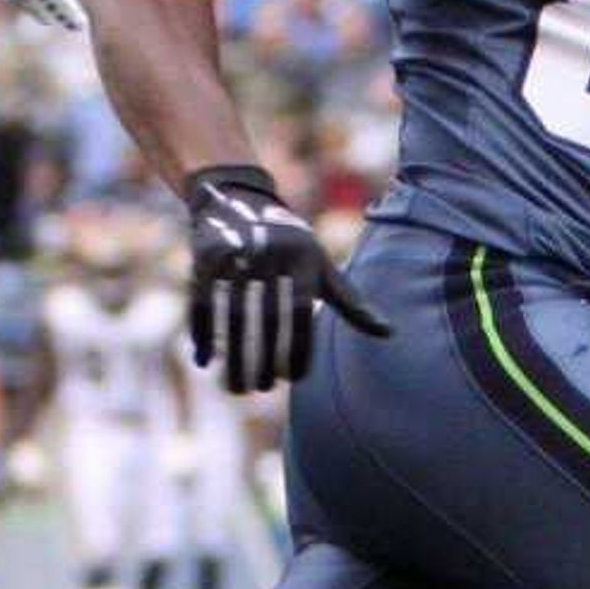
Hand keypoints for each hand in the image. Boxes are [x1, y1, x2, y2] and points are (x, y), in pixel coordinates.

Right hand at [181, 164, 384, 393]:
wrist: (236, 198)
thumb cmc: (288, 244)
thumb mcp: (320, 265)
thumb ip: (350, 301)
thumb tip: (389, 333)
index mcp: (301, 257)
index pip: (300, 311)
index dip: (298, 347)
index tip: (293, 379)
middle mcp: (268, 253)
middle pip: (263, 318)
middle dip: (261, 360)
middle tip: (260, 390)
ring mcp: (233, 254)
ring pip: (230, 316)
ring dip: (231, 356)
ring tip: (234, 388)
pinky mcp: (203, 256)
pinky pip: (200, 303)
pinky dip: (200, 335)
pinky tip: (203, 363)